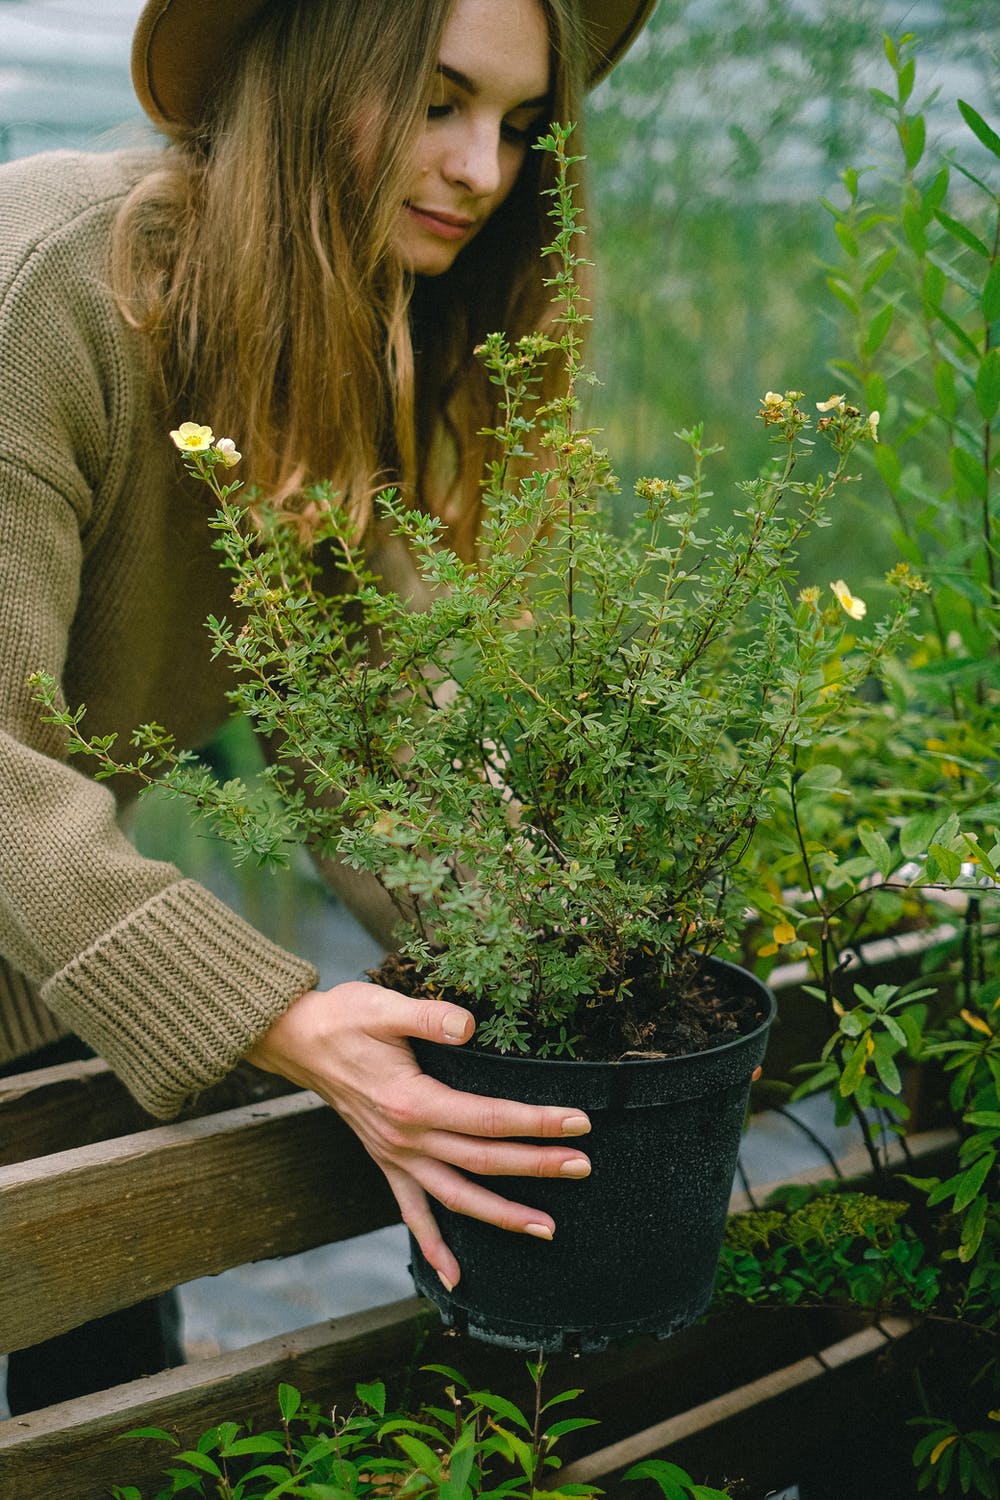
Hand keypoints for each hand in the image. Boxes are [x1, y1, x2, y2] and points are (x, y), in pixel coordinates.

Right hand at [246, 982, 591, 1290]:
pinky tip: (456, 1278)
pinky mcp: (387, 1162)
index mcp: (413, 1102)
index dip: (534, 1122)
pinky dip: (434, 1246)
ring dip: (502, 1215)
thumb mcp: (384, 1007)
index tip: (577, 1121)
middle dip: (536, 1166)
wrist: (299, 1041)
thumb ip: (429, 1016)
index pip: (487, 1118)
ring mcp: (396, 1157)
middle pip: (483, 1160)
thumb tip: (469, 1025)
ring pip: (457, 1197)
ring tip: (549, 1229)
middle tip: (583, 1166)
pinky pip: (412, 1213)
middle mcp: (406, 1139)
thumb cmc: (345, 1019)